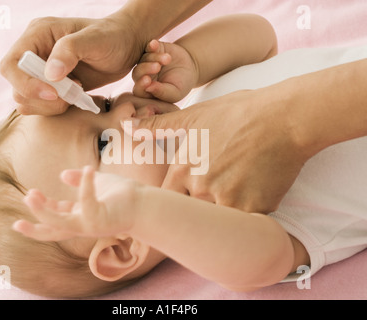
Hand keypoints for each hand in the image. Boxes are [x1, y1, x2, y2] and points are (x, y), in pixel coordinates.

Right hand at [0, 15, 143, 115]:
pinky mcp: (52, 86)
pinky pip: (41, 106)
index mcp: (38, 35)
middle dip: (42, 98)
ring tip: (76, 93)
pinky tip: (76, 97)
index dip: (26, 83)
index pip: (11, 65)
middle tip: (72, 94)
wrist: (127, 46)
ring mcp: (42, 71)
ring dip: (50, 105)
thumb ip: (70, 51)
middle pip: (17, 86)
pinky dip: (56, 108)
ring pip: (26, 100)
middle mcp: (35, 53)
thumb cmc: (113, 36)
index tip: (54, 92)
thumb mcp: (95, 39)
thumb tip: (50, 73)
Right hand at [13, 166, 140, 240]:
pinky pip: (87, 201)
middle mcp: (84, 224)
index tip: (28, 196)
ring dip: (44, 211)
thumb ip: (80, 181)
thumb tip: (63, 174)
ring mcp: (91, 225)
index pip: (57, 216)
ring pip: (59, 224)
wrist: (148, 204)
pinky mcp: (101, 219)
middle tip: (24, 199)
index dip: (42, 208)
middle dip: (35, 218)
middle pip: (52, 228)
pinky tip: (88, 169)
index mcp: (82, 215)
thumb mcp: (98, 183)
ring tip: (31, 194)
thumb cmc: (126, 195)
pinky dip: (86, 185)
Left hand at [124, 89, 307, 212]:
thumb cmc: (237, 113)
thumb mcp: (194, 116)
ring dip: (224, 210)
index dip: (177, 199)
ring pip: (218, 220)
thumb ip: (157, 127)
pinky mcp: (254, 208)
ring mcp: (227, 200)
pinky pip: (245, 221)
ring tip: (237, 189)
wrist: (283, 117)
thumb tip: (126, 125)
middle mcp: (201, 188)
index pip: (168, 199)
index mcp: (183, 169)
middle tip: (217, 191)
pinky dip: (249, 211)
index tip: (186, 196)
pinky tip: (255, 190)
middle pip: (191, 212)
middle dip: (201, 205)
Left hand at [132, 40, 197, 102]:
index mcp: (146, 90)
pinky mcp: (152, 50)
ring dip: (154, 58)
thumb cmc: (182, 85)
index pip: (139, 90)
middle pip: (137, 73)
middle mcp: (143, 76)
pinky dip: (151, 46)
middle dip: (146, 69)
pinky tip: (155, 44)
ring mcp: (146, 62)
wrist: (190, 67)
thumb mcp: (175, 92)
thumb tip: (148, 88)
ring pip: (143, 59)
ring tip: (168, 59)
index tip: (148, 80)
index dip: (141, 85)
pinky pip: (147, 47)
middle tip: (157, 67)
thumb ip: (162, 92)